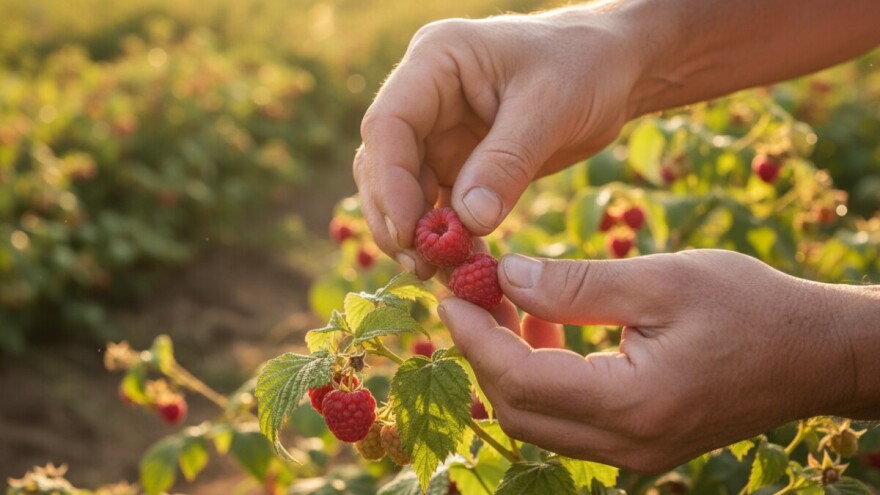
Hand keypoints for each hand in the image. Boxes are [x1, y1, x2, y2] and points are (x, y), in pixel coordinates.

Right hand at [355, 8, 640, 277]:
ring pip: (403, 190)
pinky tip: (461, 268)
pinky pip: (437, 206)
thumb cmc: (585, 66)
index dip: (390, 181)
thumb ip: (507, 162)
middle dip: (395, 216)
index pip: (389, 124)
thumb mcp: (551, 107)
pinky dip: (446, 238)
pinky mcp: (456, 163)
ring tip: (441, 274)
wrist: (613, 68)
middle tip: (419, 265)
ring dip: (416, 235)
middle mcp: (424, 96)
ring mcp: (436, 131)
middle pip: (383, 162)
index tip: (409, 233)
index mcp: (436, 60)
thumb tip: (469, 222)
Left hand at [440, 249, 878, 472]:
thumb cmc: (748, 306)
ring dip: (510, 365)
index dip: (474, 336)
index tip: (450, 293)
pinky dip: (543, 378)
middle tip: (471, 295)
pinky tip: (549, 330)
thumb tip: (504, 276)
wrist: (815, 352)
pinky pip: (568, 421)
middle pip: (517, 410)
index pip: (518, 380)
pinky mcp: (640, 444)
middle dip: (482, 352)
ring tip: (509, 304)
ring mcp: (633, 454)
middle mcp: (626, 444)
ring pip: (537, 421)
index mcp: (631, 404)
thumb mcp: (660, 280)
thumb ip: (575, 284)